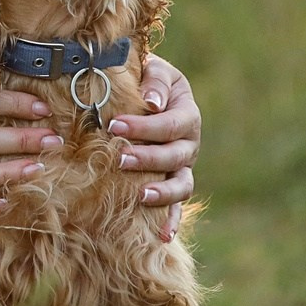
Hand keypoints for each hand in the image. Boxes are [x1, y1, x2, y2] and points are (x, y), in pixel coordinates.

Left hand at [111, 55, 201, 241]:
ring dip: (162, 193)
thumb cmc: (145, 78)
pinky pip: (178, 206)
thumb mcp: (154, 69)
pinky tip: (162, 236)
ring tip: (140, 195)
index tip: (115, 127)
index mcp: (187, 112)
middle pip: (176, 156)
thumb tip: (151, 103)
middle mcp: (190, 142)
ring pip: (182, 184)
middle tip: (120, 159)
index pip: (171, 124)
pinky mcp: (174, 183)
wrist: (145, 92)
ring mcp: (184, 166)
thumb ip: (154, 80)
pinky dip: (172, 220)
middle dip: (148, 159)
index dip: (145, 128)